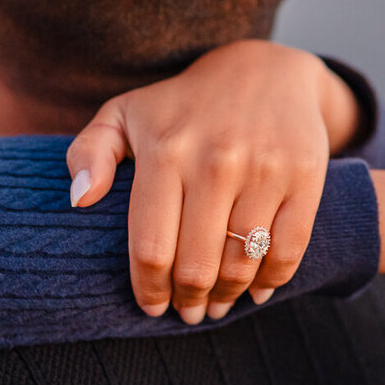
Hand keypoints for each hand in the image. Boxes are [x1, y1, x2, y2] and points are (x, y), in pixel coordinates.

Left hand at [66, 41, 360, 323]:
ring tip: (216, 305)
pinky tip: (255, 290)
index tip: (151, 306)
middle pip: (197, 266)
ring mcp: (265, 168)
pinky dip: (271, 281)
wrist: (264, 71)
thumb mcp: (124, 114)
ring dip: (227, 297)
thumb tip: (78, 200)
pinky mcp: (305, 175)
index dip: (149, 290)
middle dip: (189, 302)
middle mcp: (215, 159)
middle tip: (187, 312)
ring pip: (241, 264)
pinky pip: (287, 250)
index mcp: (165, 149)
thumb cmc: (180, 105)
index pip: (151, 248)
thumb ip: (89, 153)